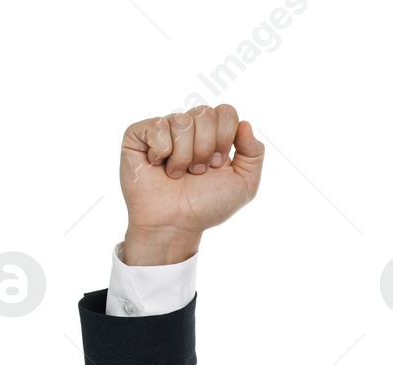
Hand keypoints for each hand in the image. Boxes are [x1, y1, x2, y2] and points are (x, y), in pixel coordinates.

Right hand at [118, 104, 264, 261]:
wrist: (175, 224)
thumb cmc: (206, 206)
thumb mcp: (244, 184)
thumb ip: (254, 153)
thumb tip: (245, 123)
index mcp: (213, 135)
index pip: (226, 112)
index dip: (225, 138)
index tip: (217, 164)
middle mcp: (189, 128)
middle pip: (205, 113)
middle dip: (205, 148)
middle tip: (197, 171)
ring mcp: (163, 129)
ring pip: (182, 121)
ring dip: (184, 156)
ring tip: (178, 173)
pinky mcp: (138, 135)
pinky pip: (156, 126)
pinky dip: (162, 151)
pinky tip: (157, 166)